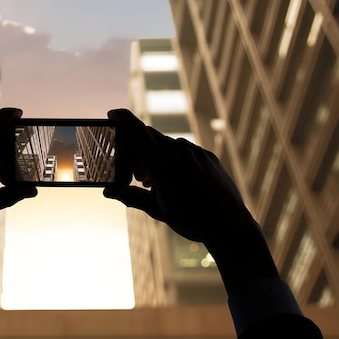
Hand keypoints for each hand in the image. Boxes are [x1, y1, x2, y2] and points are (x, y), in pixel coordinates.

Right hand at [104, 109, 256, 244]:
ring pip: (166, 144)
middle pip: (148, 137)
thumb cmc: (191, 220)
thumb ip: (130, 196)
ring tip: (156, 183)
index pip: (137, 131)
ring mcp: (195, 152)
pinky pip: (184, 150)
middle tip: (137, 176)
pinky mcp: (207, 156)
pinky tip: (177, 180)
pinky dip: (173, 159)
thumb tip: (108, 191)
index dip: (122, 119)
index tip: (112, 113)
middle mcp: (178, 151)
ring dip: (155, 157)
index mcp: (161, 163)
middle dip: (137, 151)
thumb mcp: (156, 210)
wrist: (230, 225)